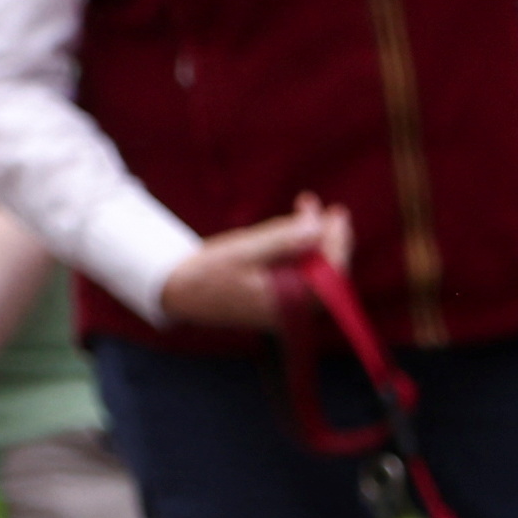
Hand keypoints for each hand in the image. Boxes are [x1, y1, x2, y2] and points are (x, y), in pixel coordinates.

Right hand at [156, 198, 353, 333]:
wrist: (178, 292)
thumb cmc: (206, 274)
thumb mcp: (243, 250)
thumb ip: (282, 240)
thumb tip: (317, 227)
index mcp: (287, 306)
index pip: (330, 277)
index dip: (339, 243)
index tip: (337, 214)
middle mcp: (292, 312)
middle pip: (328, 274)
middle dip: (329, 237)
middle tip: (329, 208)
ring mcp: (286, 306)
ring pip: (314, 270)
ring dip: (315, 238)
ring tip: (306, 205)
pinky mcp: (278, 298)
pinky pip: (300, 272)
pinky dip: (300, 247)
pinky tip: (297, 224)